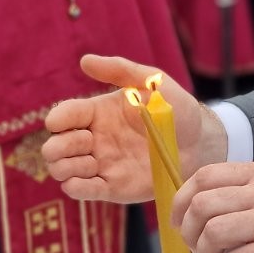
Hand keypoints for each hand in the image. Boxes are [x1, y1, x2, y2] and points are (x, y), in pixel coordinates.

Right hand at [44, 56, 224, 202]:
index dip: (58, 119)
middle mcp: (94, 140)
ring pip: (61, 170)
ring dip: (67, 167)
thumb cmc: (176, 108)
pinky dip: (75, 188)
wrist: (199, 142)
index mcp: (97, 113)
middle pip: (54, 147)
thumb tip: (85, 60)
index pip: (62, 116)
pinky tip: (86, 180)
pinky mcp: (111, 187)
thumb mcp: (152, 82)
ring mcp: (101, 165)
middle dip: (61, 145)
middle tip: (88, 143)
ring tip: (93, 162)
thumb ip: (120, 70)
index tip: (63, 121)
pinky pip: (81, 192)